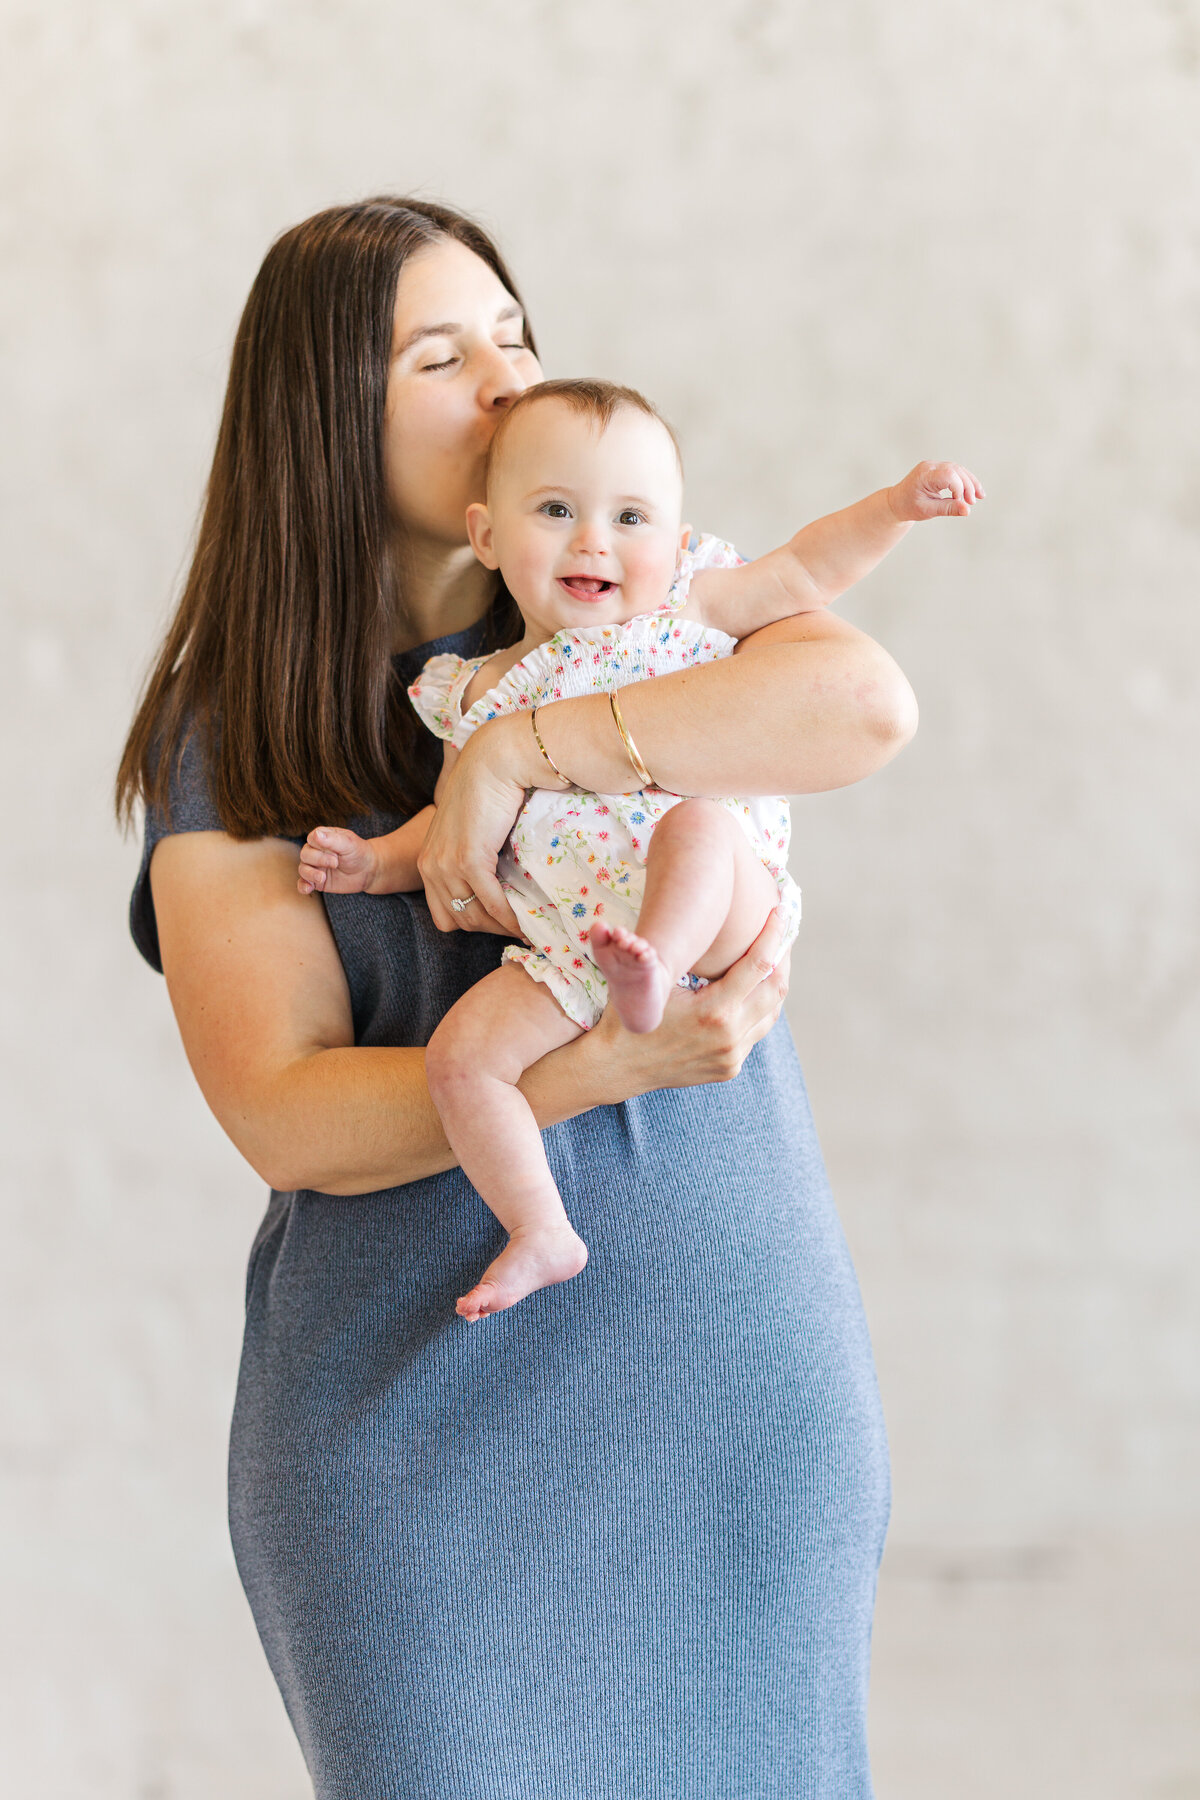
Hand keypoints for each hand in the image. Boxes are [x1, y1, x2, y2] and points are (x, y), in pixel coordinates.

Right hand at [298, 826, 379, 895]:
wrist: (367, 871)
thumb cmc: (358, 853)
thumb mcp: (349, 844)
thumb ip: (333, 839)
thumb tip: (316, 834)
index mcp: (322, 837)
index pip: (311, 839)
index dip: (320, 847)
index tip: (336, 854)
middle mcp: (315, 851)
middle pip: (305, 854)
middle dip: (319, 860)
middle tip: (335, 864)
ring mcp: (314, 866)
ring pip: (302, 869)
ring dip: (310, 874)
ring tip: (322, 878)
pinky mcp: (316, 881)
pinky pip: (303, 884)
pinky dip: (303, 886)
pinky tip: (309, 889)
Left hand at [416, 713, 530, 935]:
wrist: (493, 762)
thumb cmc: (487, 789)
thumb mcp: (469, 830)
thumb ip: (472, 855)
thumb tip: (496, 881)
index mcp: (427, 860)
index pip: (443, 912)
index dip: (473, 922)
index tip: (500, 922)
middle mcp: (430, 866)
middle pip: (458, 919)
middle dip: (489, 930)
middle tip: (518, 928)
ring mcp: (447, 864)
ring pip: (473, 917)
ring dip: (501, 927)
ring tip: (526, 927)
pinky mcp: (469, 860)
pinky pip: (491, 902)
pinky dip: (509, 917)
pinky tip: (526, 921)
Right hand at [589, 906, 791, 1093]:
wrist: (617, 1067)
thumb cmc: (629, 1016)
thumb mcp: (649, 982)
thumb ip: (670, 950)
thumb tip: (685, 909)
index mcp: (713, 1012)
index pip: (759, 965)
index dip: (774, 935)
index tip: (781, 912)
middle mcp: (729, 1037)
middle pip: (775, 989)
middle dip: (783, 958)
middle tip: (782, 934)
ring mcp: (731, 1056)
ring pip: (770, 1014)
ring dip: (773, 985)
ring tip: (771, 960)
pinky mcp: (729, 1068)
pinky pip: (754, 1033)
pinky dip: (756, 1010)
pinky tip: (749, 992)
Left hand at [888, 460, 984, 521]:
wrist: (897, 501)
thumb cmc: (909, 507)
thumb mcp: (927, 511)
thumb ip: (948, 509)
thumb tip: (968, 510)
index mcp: (924, 475)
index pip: (949, 475)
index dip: (960, 488)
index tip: (962, 503)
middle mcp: (929, 466)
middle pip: (956, 470)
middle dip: (967, 486)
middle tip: (973, 502)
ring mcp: (934, 465)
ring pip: (958, 469)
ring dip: (970, 482)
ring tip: (980, 497)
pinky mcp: (938, 468)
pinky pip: (955, 471)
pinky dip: (965, 481)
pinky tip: (973, 492)